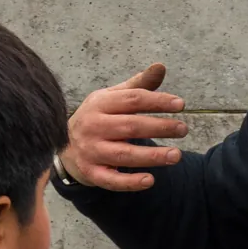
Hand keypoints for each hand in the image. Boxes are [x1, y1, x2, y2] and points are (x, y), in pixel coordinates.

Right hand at [59, 64, 188, 191]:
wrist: (64, 146)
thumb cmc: (98, 118)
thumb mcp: (112, 98)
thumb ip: (138, 85)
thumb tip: (161, 66)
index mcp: (100, 104)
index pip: (132, 100)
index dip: (157, 101)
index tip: (181, 104)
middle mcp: (93, 126)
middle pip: (130, 126)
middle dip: (159, 127)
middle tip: (183, 129)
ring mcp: (91, 151)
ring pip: (124, 155)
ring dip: (151, 156)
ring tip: (176, 156)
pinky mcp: (91, 173)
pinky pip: (111, 180)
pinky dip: (130, 182)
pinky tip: (150, 180)